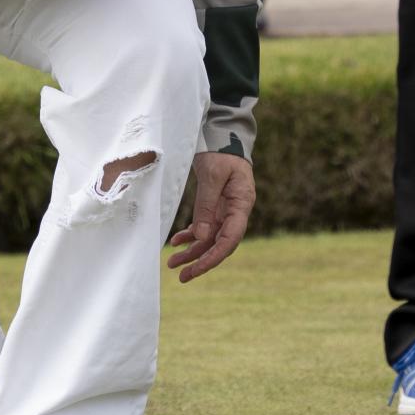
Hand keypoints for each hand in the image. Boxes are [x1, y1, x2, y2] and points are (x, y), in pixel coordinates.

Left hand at [169, 150, 253, 282]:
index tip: (196, 269)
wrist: (222, 137)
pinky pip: (203, 227)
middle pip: (220, 244)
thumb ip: (206, 206)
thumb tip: (201, 238)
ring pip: (209, 238)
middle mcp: (235, 212)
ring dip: (192, 252)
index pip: (230, 239)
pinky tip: (176, 242)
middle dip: (201, 261)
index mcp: (242, 205)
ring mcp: (225, 210)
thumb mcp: (212, 176)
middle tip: (181, 277)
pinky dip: (190, 236)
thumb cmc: (221, 153)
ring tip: (172, 263)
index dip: (214, 257)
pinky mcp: (215, 207)